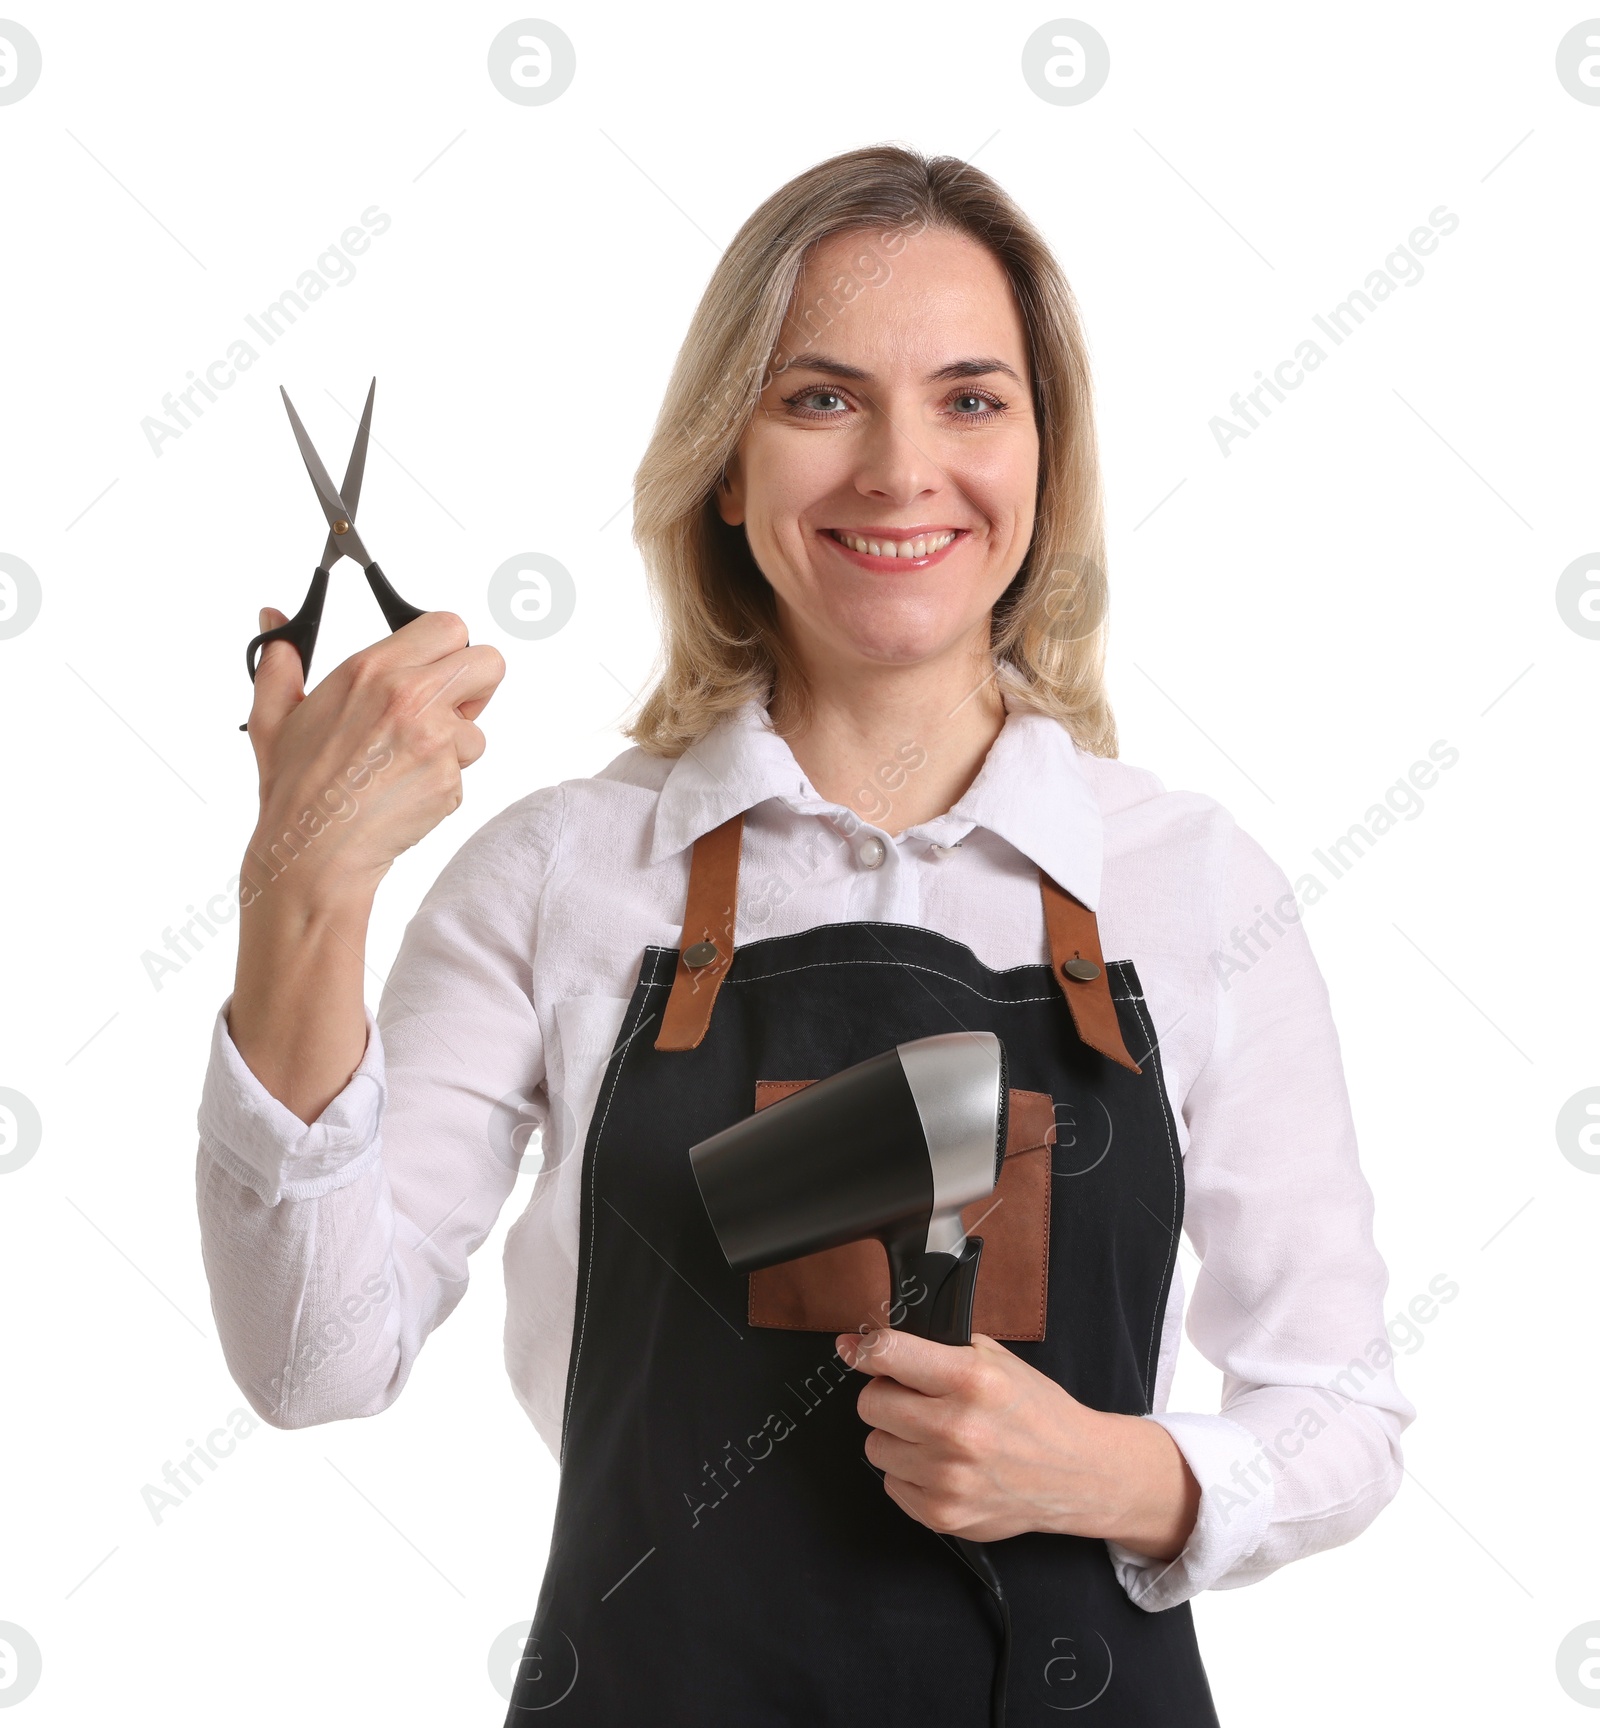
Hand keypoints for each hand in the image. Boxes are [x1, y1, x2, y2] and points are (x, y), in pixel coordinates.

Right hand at [244, 606, 505, 905]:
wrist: (313, 851)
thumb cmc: (295, 788)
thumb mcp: (273, 716)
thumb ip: (279, 661)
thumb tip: (273, 620)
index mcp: (372, 669)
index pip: (449, 625)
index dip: (449, 647)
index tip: (434, 668)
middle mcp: (410, 697)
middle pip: (490, 663)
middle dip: (478, 685)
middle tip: (448, 708)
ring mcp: (436, 740)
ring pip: (478, 729)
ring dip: (454, 745)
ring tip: (404, 764)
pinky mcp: (450, 780)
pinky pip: (465, 773)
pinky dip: (442, 783)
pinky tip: (403, 791)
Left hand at [835, 1327, 1199, 1555]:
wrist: (1078, 1473)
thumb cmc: (1037, 1411)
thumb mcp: (996, 1359)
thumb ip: (938, 1347)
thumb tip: (873, 1341)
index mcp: (971, 1380)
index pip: (888, 1354)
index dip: (865, 1348)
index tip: (854, 1348)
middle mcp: (957, 1430)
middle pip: (871, 1404)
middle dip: (886, 1395)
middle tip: (912, 1397)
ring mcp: (948, 1478)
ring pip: (875, 1446)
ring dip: (897, 1437)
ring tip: (932, 1434)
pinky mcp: (943, 1515)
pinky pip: (892, 1484)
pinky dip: (909, 1473)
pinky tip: (941, 1465)